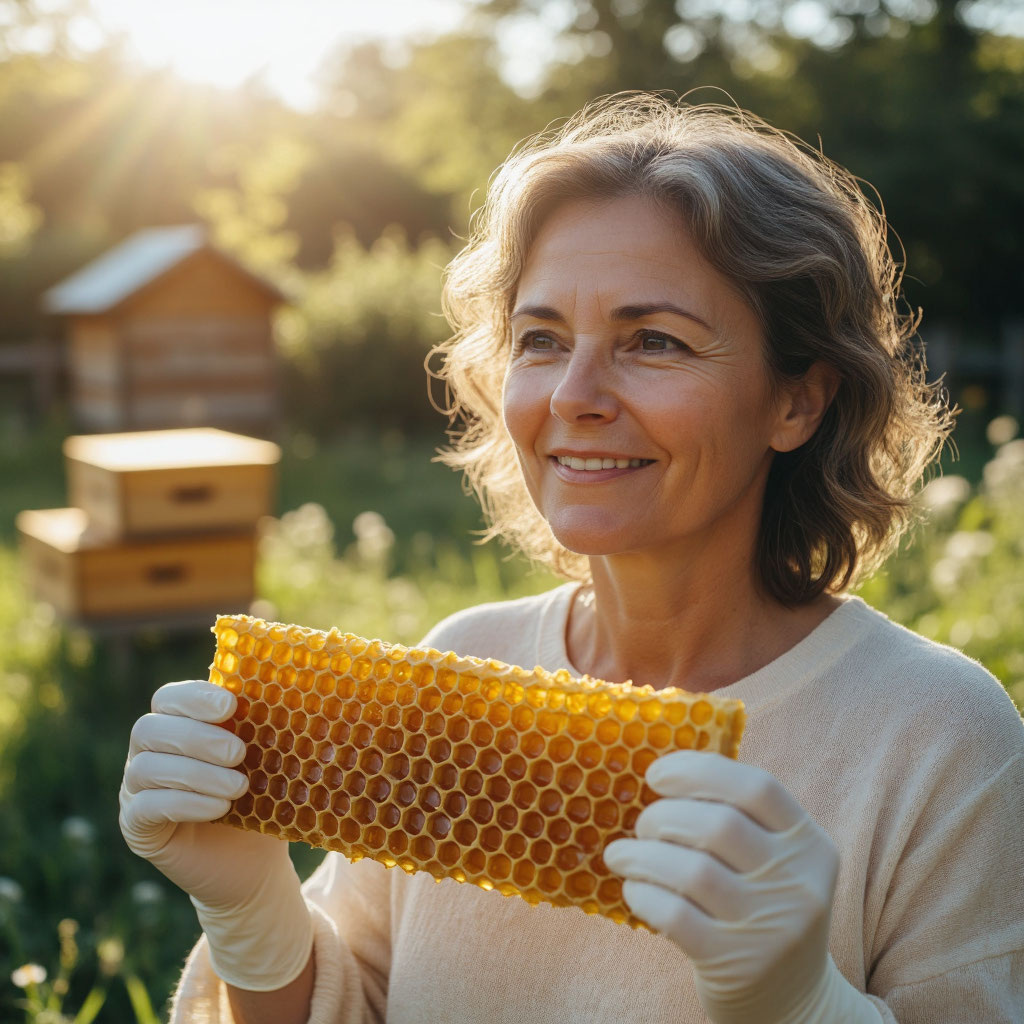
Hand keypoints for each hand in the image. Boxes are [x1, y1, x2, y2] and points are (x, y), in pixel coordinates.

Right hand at [119, 680, 312, 990]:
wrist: (254, 864)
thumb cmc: (262, 797)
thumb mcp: (268, 758)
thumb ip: (266, 726)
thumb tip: (294, 692)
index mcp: (177, 724)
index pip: (168, 698)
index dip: (194, 697)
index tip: (231, 705)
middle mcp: (148, 752)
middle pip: (149, 729)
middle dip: (196, 737)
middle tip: (238, 752)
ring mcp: (135, 790)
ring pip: (147, 768)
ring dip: (196, 774)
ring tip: (239, 786)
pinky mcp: (136, 828)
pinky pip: (146, 808)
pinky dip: (185, 803)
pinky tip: (219, 808)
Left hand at [603, 752, 877, 1023]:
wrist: (795, 1007)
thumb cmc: (763, 911)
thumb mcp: (775, 862)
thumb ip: (738, 818)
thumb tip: (664, 772)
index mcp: (810, 844)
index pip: (758, 787)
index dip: (699, 770)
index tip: (657, 775)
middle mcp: (798, 883)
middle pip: (718, 824)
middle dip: (663, 816)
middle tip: (644, 826)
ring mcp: (770, 927)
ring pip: (692, 870)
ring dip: (642, 855)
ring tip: (622, 855)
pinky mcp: (736, 965)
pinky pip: (675, 916)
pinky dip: (643, 894)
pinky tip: (634, 889)